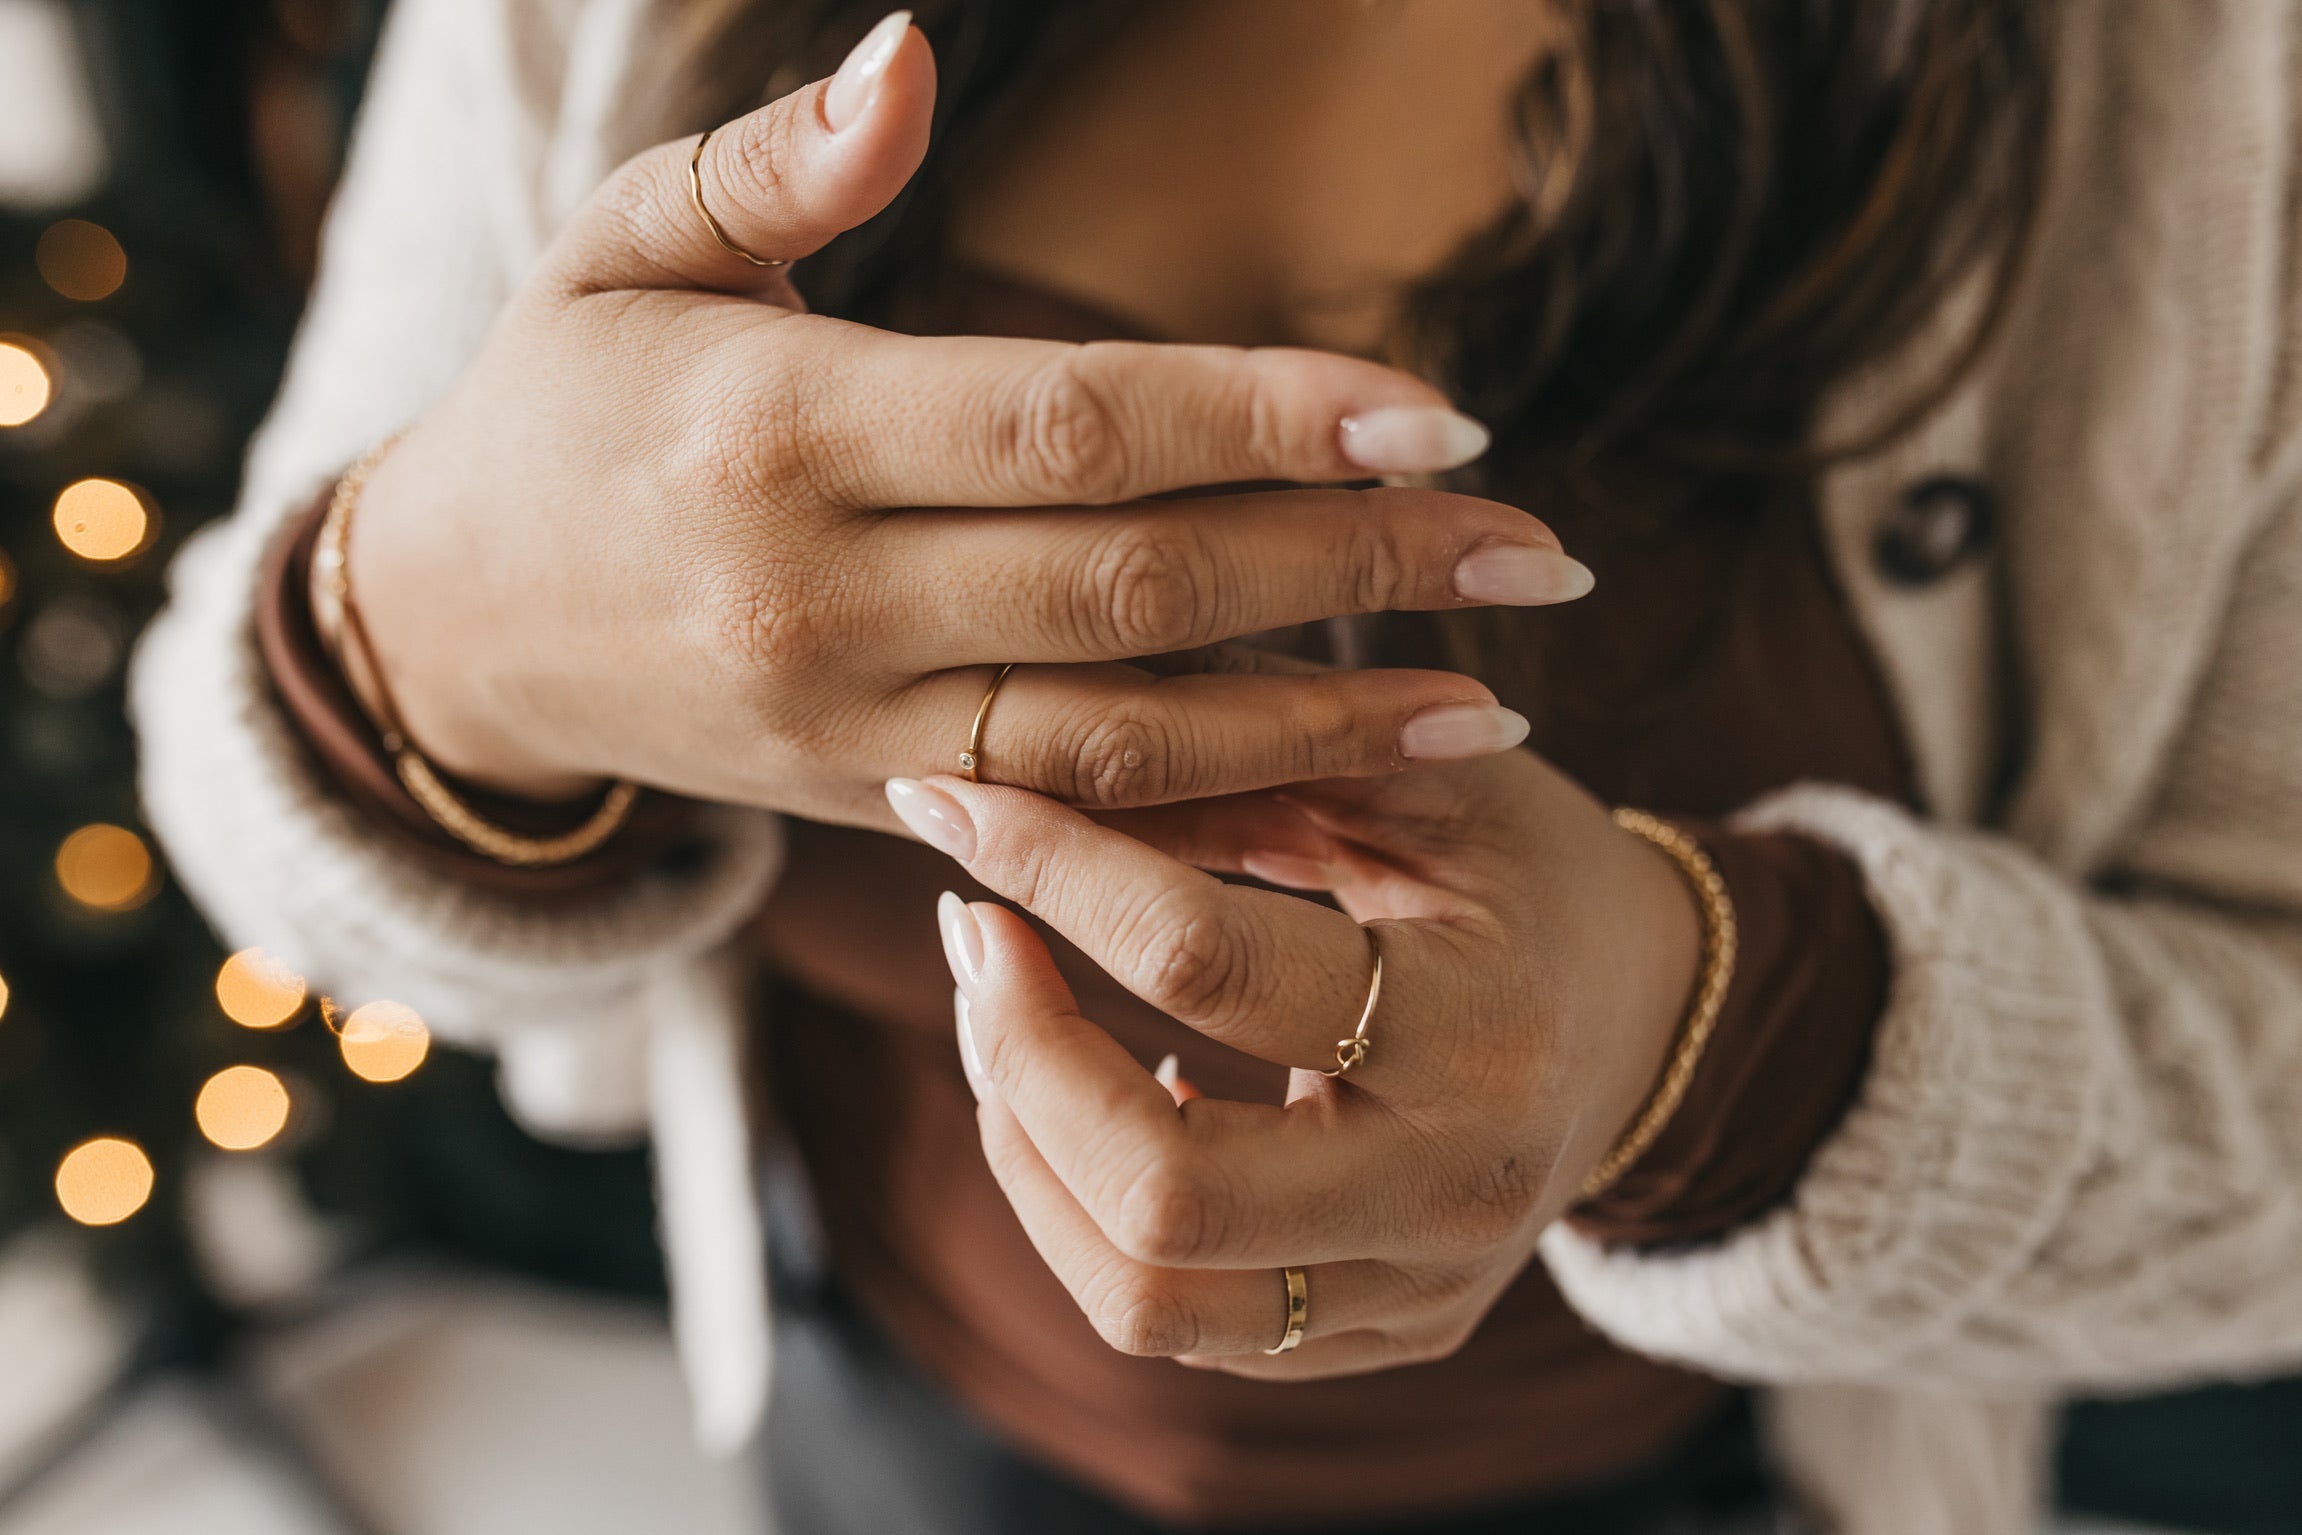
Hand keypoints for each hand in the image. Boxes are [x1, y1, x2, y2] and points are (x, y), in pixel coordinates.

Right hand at [342, 14, 1589, 821]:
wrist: (456, 629)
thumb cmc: (559, 405)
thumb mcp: (624, 248)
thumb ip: (780, 166)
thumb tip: (914, 53)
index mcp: (782, 433)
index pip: (1072, 429)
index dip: (1266, 420)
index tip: (1437, 415)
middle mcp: (826, 599)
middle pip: (1139, 589)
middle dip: (1356, 570)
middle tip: (1540, 554)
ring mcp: (853, 725)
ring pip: (1128, 739)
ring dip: (1328, 723)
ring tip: (1497, 699)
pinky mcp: (874, 800)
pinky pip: (1070, 817)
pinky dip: (1218, 814)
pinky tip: (1353, 798)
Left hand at [883, 749, 1700, 1376]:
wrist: (1648, 1020)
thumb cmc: (1528, 873)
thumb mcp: (1426, 781)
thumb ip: (1252, 755)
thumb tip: (1031, 759)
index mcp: (1484, 1032)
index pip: (1211, 966)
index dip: (1056, 872)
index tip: (957, 802)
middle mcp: (1455, 1197)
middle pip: (1162, 1193)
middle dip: (1018, 1053)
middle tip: (972, 933)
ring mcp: (1417, 1292)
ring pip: (1146, 1300)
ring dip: (1027, 1151)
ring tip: (1005, 1020)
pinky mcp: (1379, 1337)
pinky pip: (1179, 1326)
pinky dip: (1091, 1213)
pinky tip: (1100, 1101)